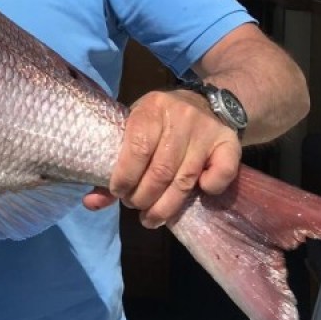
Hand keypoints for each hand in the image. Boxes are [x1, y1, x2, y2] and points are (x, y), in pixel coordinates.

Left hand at [83, 89, 240, 228]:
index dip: (125, 178)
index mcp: (152, 109)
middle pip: (161, 170)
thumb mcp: (134, 129)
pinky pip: (221, 174)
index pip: (137, 149)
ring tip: (152, 217)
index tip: (119, 192)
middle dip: (143, 197)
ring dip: (166, 206)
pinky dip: (209, 189)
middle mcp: (181, 116)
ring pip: (185, 180)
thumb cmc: (161, 121)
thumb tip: (90, 203)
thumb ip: (115, 164)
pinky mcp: (230, 141)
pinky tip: (196, 193)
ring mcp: (207, 130)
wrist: (208, 101)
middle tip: (136, 206)